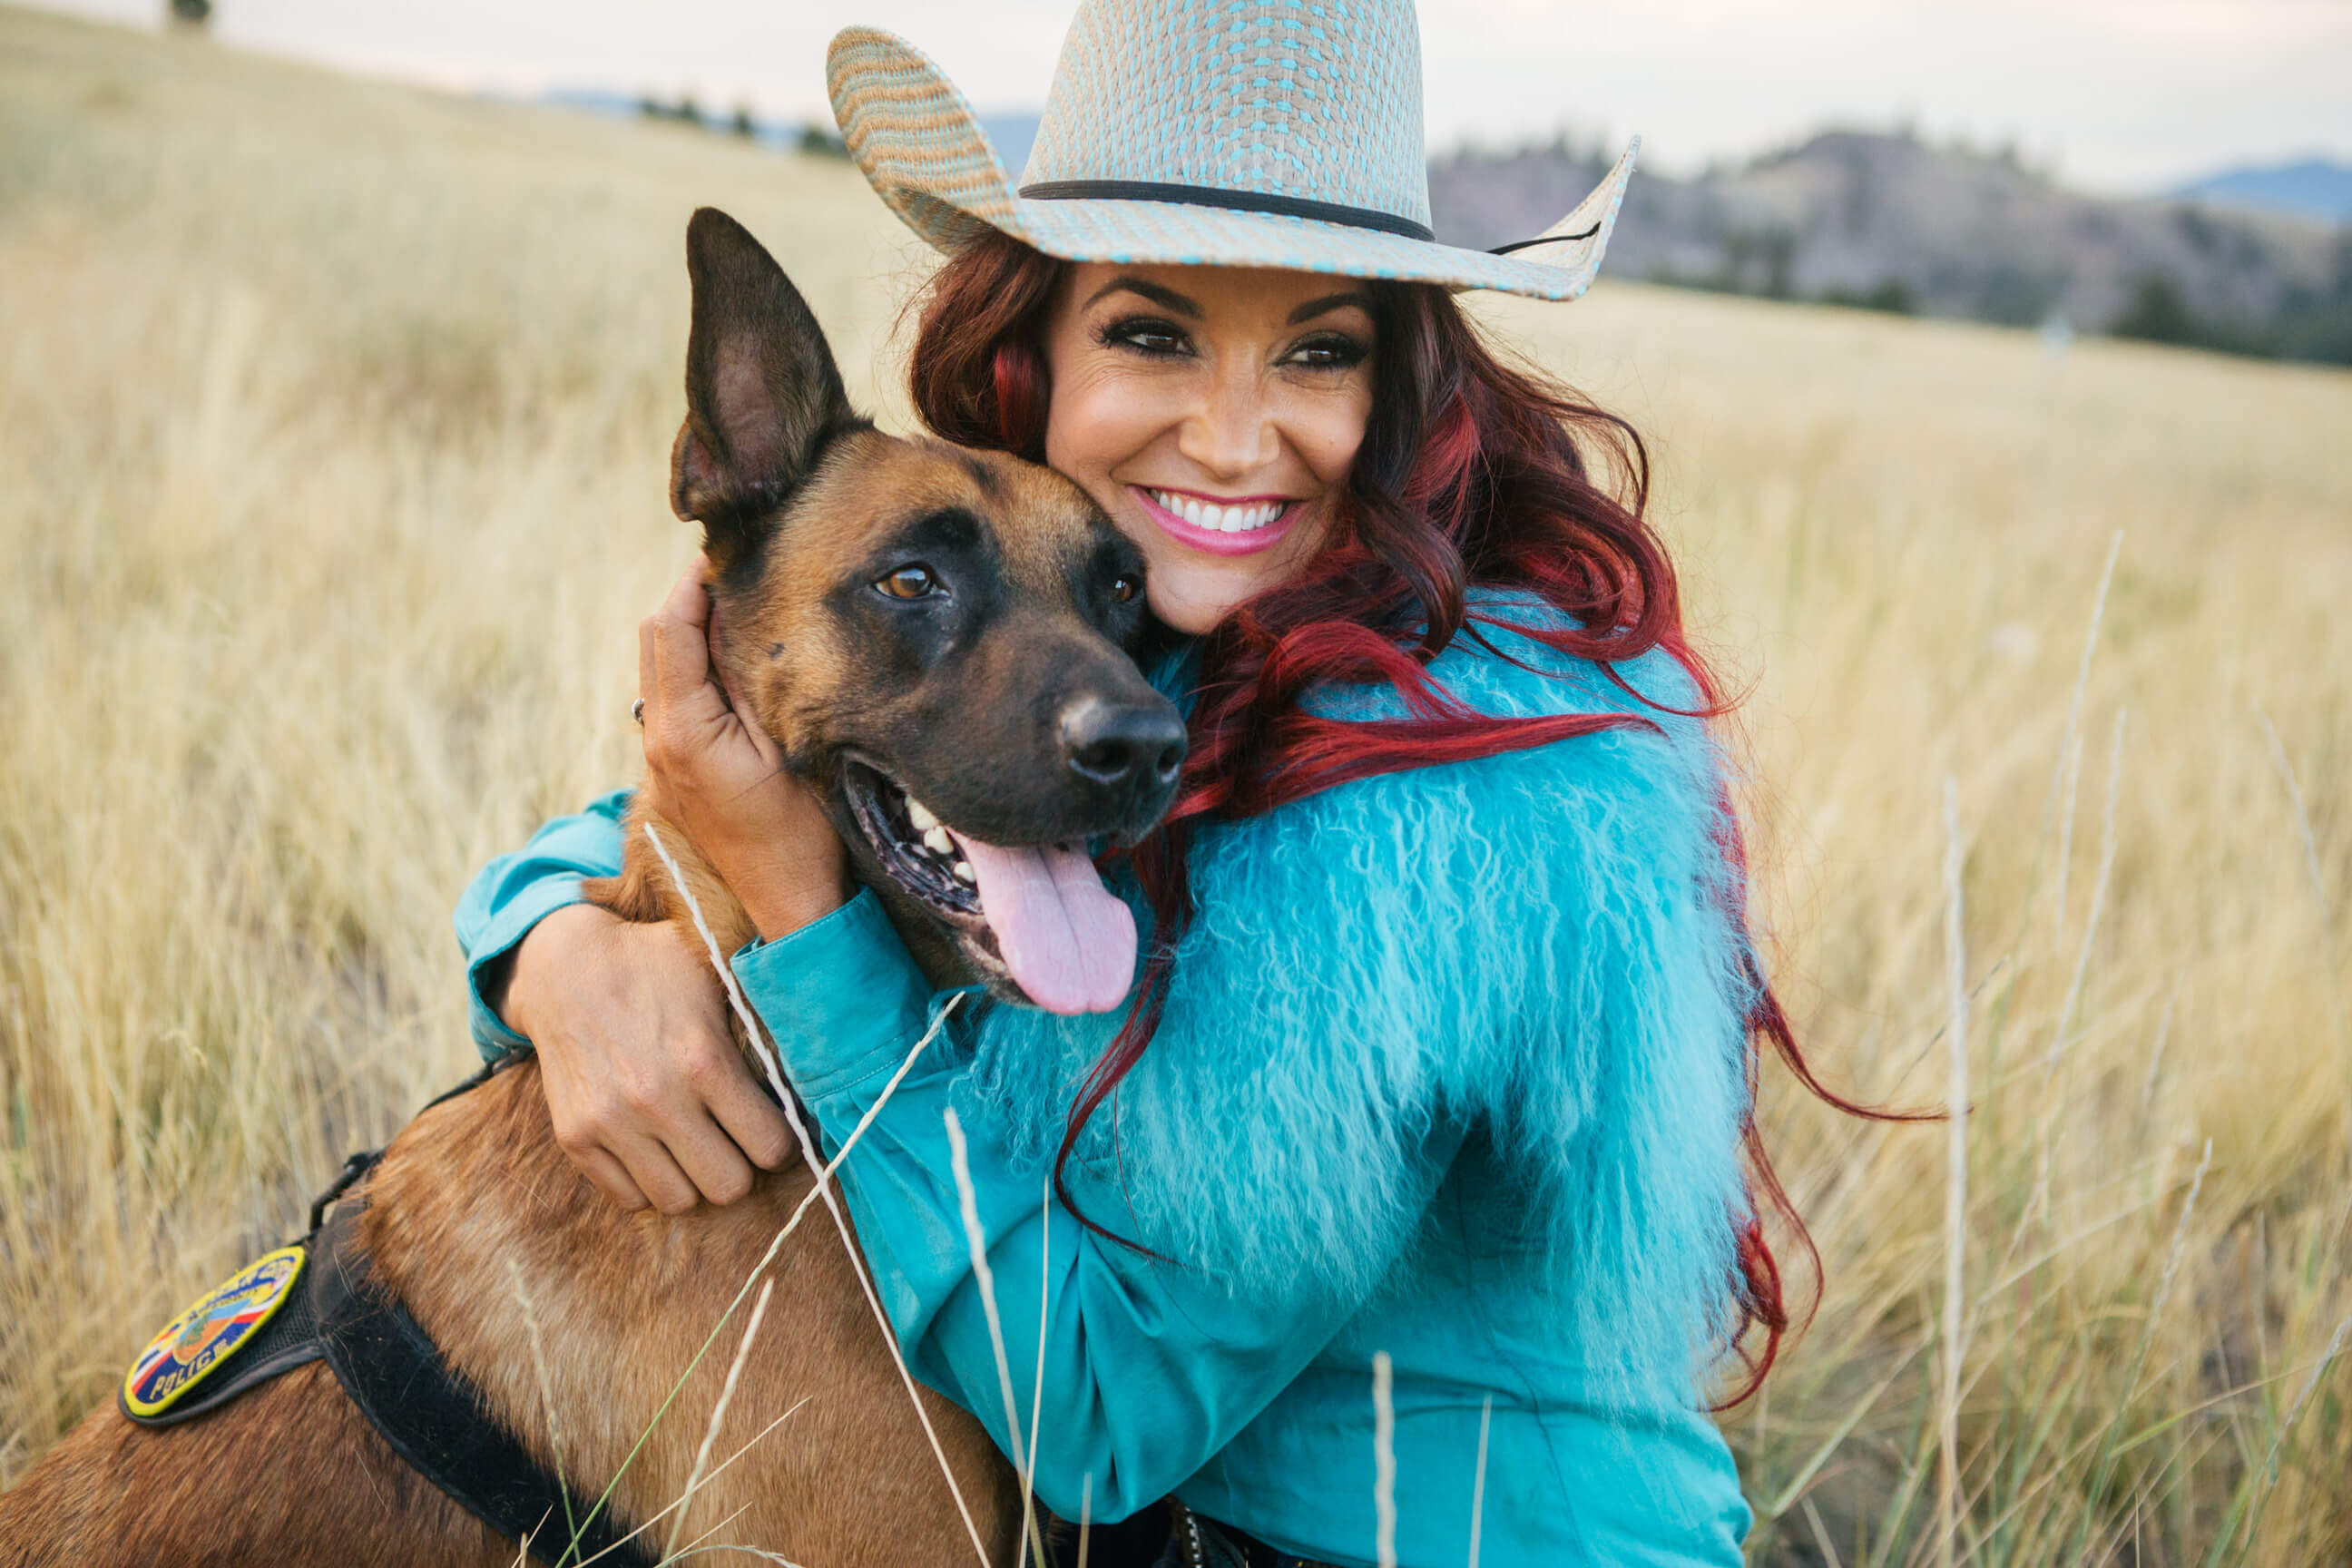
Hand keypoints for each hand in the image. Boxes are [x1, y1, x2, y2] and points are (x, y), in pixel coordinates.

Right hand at [504, 902, 794, 1211]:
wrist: (562, 967)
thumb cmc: (655, 967)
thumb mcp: (717, 975)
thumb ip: (763, 1022)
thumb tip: (821, 1061)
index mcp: (703, 1061)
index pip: (770, 1147)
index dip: (780, 1142)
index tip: (773, 1128)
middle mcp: (657, 1100)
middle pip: (729, 1186)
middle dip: (741, 1166)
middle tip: (736, 1141)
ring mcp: (611, 1124)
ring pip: (679, 1201)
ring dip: (695, 1179)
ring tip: (696, 1146)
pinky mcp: (575, 1138)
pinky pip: (629, 1198)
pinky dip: (649, 1182)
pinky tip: (657, 1147)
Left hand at [638, 559, 850, 940]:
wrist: (792, 906)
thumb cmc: (803, 831)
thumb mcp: (788, 742)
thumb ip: (751, 676)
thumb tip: (737, 611)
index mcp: (683, 729)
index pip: (670, 628)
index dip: (695, 581)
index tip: (731, 552)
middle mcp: (657, 740)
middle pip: (655, 640)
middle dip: (689, 598)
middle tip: (740, 571)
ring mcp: (660, 759)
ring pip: (661, 668)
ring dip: (692, 632)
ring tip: (743, 608)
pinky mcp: (675, 772)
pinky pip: (674, 698)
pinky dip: (696, 667)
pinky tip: (737, 662)